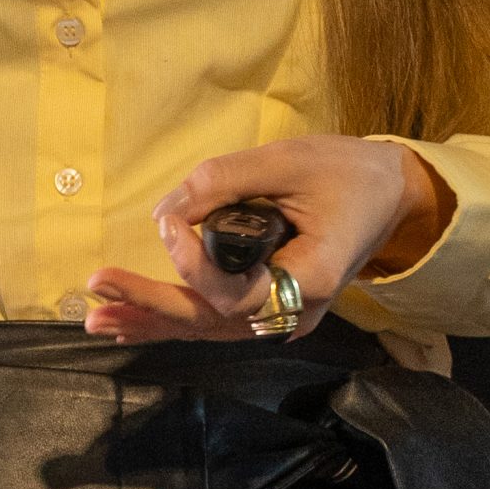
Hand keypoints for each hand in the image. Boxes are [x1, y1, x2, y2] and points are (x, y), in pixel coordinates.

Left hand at [83, 136, 454, 342]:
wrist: (392, 195)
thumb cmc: (347, 173)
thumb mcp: (289, 160)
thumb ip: (225, 182)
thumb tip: (166, 213)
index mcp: (310, 280)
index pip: (234, 293)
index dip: (192, 262)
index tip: (171, 219)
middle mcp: (294, 312)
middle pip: (212, 320)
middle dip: (150, 305)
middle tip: (97, 290)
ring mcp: (283, 317)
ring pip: (209, 328)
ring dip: (152, 320)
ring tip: (98, 316)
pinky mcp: (271, 307)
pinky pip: (216, 320)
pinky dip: (173, 318)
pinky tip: (129, 323)